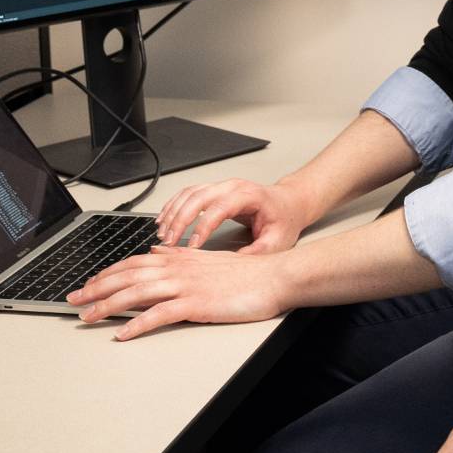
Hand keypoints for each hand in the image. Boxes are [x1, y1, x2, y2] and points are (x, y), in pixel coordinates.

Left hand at [69, 244, 293, 339]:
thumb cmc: (245, 273)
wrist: (273, 276)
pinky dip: (138, 324)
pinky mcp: (196, 304)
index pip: (132, 263)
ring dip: (107, 306)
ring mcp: (185, 286)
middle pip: (127, 276)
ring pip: (136, 293)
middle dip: (95, 289)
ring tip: (86, 318)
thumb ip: (179, 254)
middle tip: (72, 301)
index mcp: (178, 257)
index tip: (87, 285)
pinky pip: (160, 315)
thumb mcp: (206, 258)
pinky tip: (122, 334)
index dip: (106, 274)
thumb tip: (156, 249)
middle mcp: (177, 268)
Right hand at [157, 177, 316, 252]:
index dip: (203, 227)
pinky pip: (189, 193)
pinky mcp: (215, 191)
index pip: (219, 208)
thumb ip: (256, 253)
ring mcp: (223, 186)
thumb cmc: (284, 220)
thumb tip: (233, 266)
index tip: (192, 246)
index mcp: (249, 196)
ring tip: (162, 233)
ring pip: (190, 193)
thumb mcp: (277, 241)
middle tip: (169, 241)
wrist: (289, 203)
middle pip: (199, 197)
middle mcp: (233, 186)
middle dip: (180, 219)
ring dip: (173, 212)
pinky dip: (174, 205)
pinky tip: (165, 219)